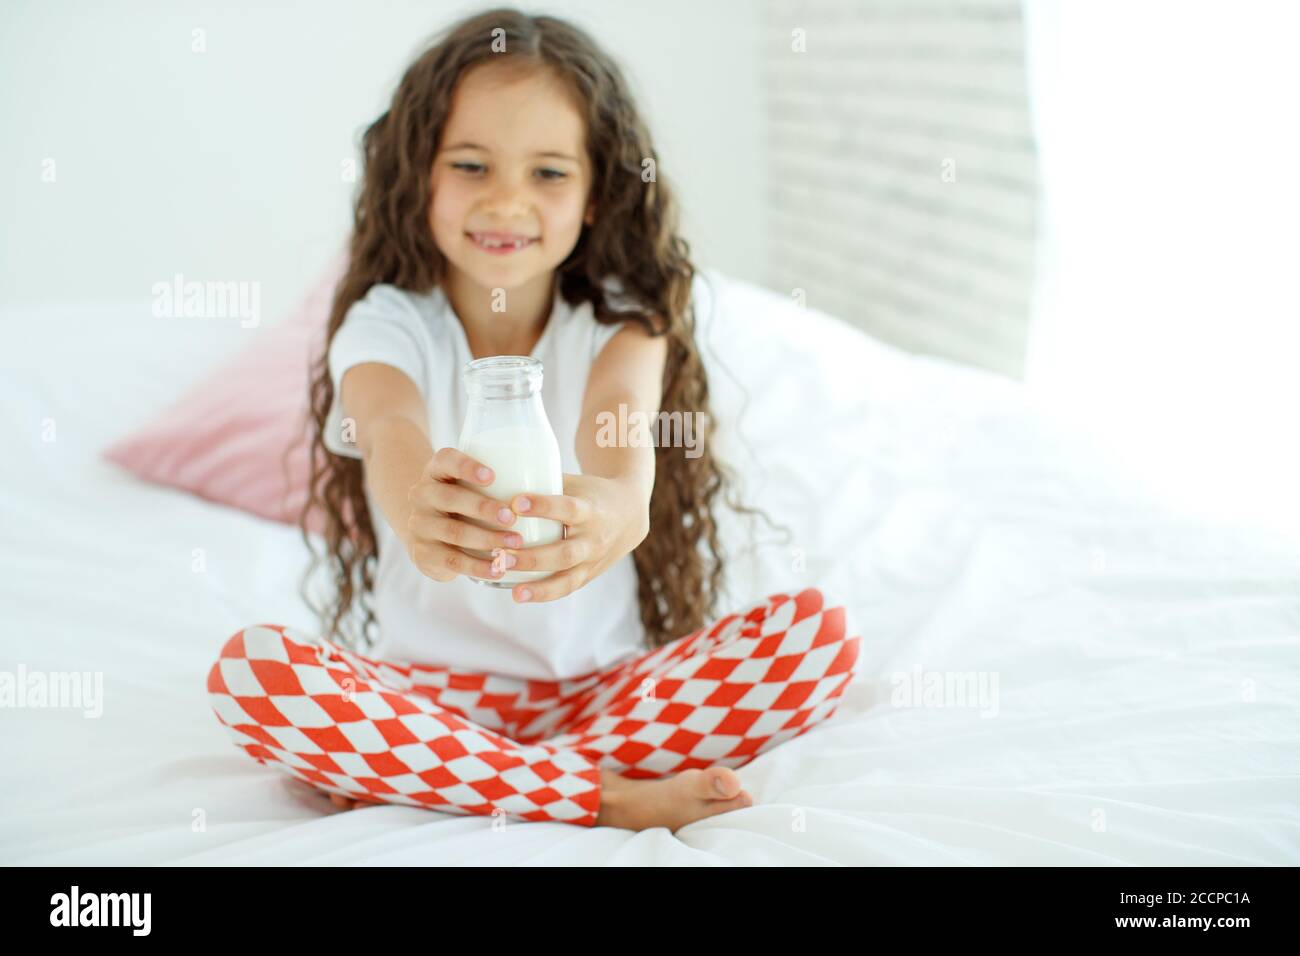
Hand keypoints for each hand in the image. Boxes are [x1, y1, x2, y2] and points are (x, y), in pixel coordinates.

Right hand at [403, 447, 526, 583]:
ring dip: (487, 539)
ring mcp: (420, 525)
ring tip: (515, 543)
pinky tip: (499, 569)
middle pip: (451, 498)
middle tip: (513, 517)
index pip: (446, 460)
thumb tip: (553, 477)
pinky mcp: (424, 554)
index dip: (467, 467)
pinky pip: (452, 561)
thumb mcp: (469, 485)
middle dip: (484, 508)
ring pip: (454, 532)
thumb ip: (497, 480)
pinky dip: (478, 566)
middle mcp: (422, 495)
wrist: (429, 534)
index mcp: (436, 471)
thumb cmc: (465, 503)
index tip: (493, 476)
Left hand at [499, 472, 649, 603]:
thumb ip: (542, 483)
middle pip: (564, 553)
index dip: (543, 506)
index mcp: (590, 510)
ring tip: (514, 592)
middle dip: (532, 558)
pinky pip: (566, 588)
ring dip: (539, 587)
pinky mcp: (588, 575)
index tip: (516, 503)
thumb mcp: (574, 484)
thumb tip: (498, 477)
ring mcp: (592, 561)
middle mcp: (593, 539)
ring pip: (567, 579)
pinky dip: (544, 594)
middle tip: (502, 556)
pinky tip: (520, 595)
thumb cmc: (590, 493)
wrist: (629, 516)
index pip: (567, 508)